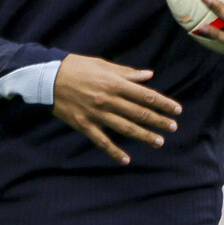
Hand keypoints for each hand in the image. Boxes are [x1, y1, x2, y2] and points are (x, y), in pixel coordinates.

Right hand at [53, 54, 181, 165]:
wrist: (47, 77)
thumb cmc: (76, 67)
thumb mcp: (103, 64)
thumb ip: (126, 73)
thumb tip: (148, 75)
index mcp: (114, 83)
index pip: (145, 95)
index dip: (162, 103)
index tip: (176, 110)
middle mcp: (108, 100)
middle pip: (139, 113)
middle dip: (158, 121)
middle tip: (173, 127)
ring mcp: (96, 114)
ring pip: (125, 128)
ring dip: (144, 136)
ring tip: (159, 142)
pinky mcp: (84, 126)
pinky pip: (102, 141)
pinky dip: (115, 152)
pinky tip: (126, 160)